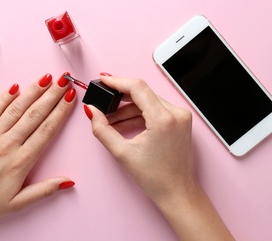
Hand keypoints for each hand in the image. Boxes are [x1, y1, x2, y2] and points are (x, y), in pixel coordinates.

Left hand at [0, 73, 75, 239]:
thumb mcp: (18, 203)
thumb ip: (45, 190)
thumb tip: (69, 181)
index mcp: (21, 161)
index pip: (46, 130)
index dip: (60, 111)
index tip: (70, 97)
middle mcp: (7, 144)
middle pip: (34, 114)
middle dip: (52, 94)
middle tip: (64, 80)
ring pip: (16, 108)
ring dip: (32, 91)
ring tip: (46, 78)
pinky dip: (4, 97)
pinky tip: (16, 86)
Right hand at [85, 75, 233, 239]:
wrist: (177, 192)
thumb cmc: (156, 177)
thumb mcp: (122, 153)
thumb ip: (102, 129)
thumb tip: (91, 111)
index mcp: (163, 119)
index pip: (137, 87)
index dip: (117, 81)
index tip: (103, 80)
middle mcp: (176, 113)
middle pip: (142, 93)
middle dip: (119, 98)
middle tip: (103, 103)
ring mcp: (180, 116)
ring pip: (148, 101)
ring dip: (127, 108)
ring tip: (110, 121)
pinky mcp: (180, 121)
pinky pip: (155, 109)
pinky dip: (139, 114)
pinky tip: (124, 124)